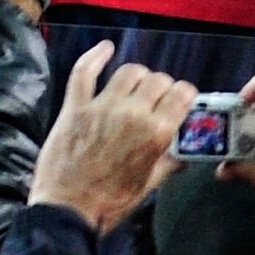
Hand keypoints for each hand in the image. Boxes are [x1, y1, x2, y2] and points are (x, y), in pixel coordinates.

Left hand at [28, 43, 198, 231]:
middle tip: (159, 94)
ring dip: (137, 74)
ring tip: (138, 81)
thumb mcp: (148, 186)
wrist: (69, 206)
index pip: (180, 96)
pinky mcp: (75, 106)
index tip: (183, 96)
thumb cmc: (111, 202)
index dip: (185, 93)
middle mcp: (132, 114)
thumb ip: (167, 166)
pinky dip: (95, 56)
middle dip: (163, 85)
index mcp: (156, 134)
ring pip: (127, 72)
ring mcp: (101, 107)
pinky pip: (84, 71)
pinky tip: (105, 47)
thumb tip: (183, 158)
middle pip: (156, 81)